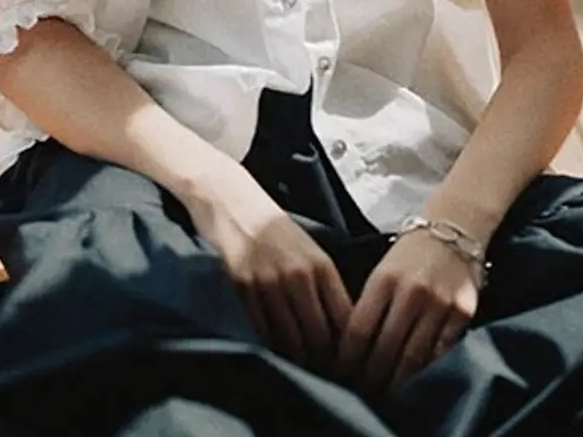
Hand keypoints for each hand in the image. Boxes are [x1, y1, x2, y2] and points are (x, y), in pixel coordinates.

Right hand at [185, 164, 353, 369]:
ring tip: (305, 375)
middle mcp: (298, 275)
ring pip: (291, 339)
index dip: (349, 348)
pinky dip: (272, 348)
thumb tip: (342, 327)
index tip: (351, 365)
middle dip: (326, 362)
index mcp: (321, 265)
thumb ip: (325, 284)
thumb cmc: (275, 228)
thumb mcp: (309, 249)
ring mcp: (269, 283)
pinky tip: (277, 357)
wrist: (232, 202)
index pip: (344, 318)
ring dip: (300, 361)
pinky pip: (262, 331)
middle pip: (319, 336)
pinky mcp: (243, 288)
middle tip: (329, 380)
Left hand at [335, 229, 478, 394]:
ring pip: (413, 359)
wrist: (455, 228)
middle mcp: (412, 292)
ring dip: (396, 382)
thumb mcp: (383, 271)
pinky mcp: (462, 313)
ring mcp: (440, 304)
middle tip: (361, 391)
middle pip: (384, 350)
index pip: (359, 331)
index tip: (341, 373)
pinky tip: (414, 381)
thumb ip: (369, 305)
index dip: (347, 359)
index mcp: (385, 279)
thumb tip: (349, 349)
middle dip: (369, 377)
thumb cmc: (412, 253)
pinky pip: (440, 354)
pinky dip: (424, 372)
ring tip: (384, 394)